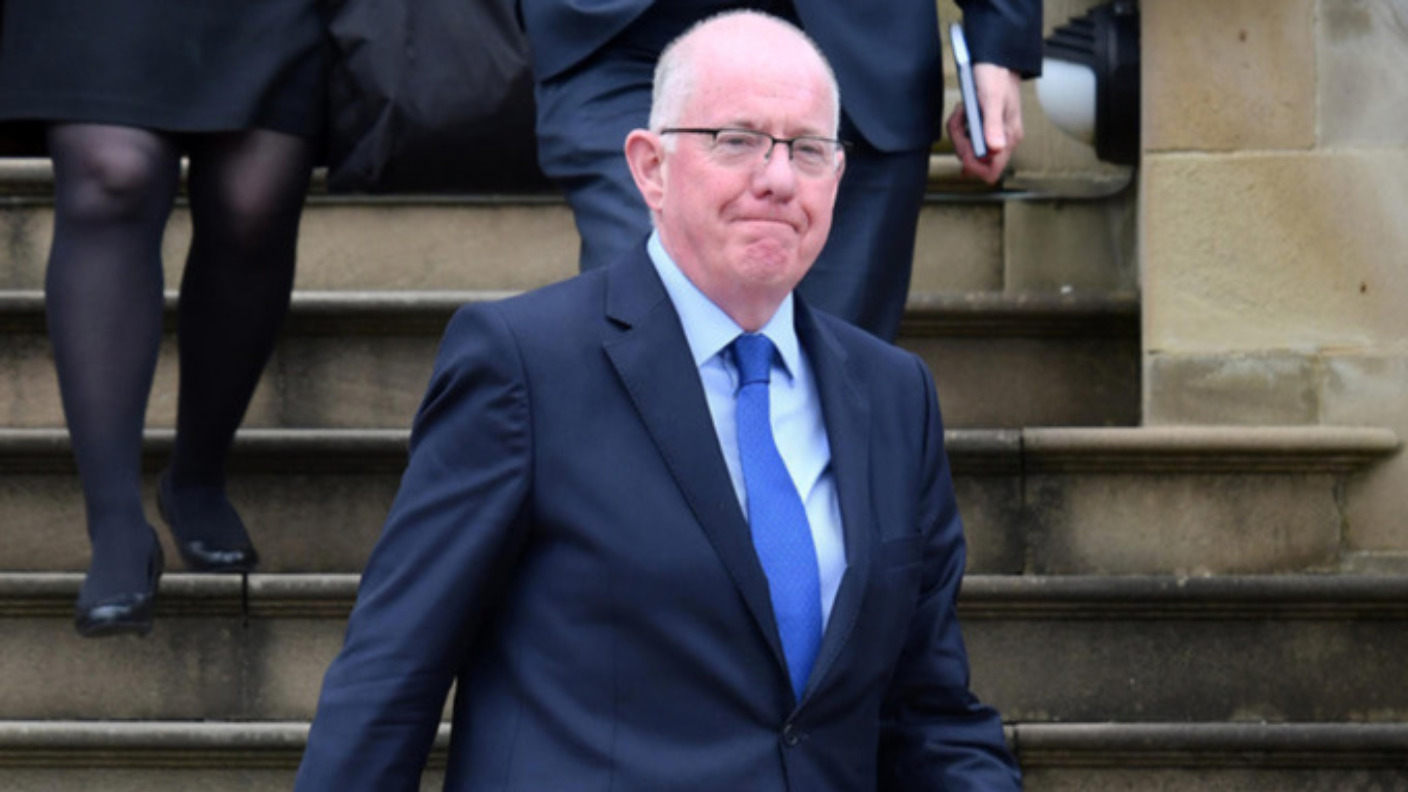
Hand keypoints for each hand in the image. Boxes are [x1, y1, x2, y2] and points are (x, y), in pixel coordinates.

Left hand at [946, 63, 1023, 183]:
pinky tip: (962, 113)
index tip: (963, 149)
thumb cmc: (996, 74)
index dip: (973, 166)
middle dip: (960, 143)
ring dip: (958, 132)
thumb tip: (995, 149)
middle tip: (959, 120)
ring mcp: (993, 134)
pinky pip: (967, 138)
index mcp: (1009, 137)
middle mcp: (1003, 139)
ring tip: (961, 111)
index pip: (991, 172)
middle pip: (974, 162)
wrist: (996, 58)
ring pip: (968, 149)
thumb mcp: (992, 98)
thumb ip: (993, 124)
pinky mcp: (984, 127)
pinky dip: (959, 128)